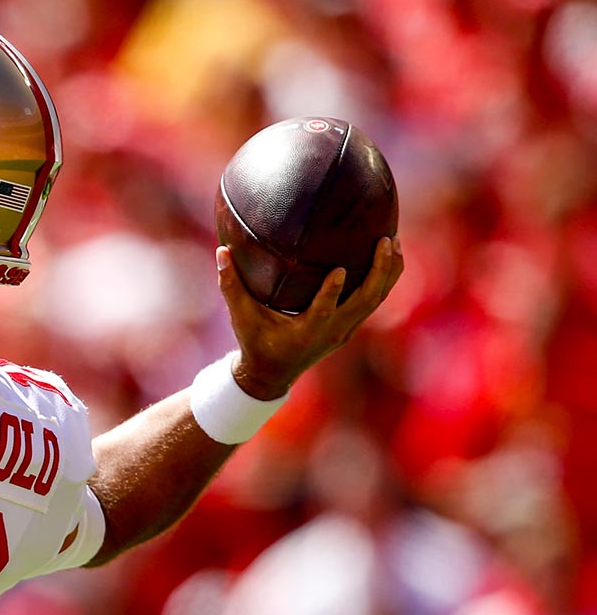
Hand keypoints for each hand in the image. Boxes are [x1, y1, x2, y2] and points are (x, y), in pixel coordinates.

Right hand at [218, 236, 403, 399]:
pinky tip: (388, 255)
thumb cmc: (255, 341)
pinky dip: (384, 279)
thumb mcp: (241, 316)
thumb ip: (231, 285)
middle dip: (379, 272)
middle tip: (385, 240)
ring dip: (388, 272)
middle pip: (365, 301)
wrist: (272, 373)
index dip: (332, 292)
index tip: (340, 269)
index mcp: (307, 331)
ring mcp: (345, 329)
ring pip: (376, 300)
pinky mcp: (350, 325)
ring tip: (394, 241)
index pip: (323, 311)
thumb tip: (222, 251)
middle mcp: (332, 331)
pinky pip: (374, 300)